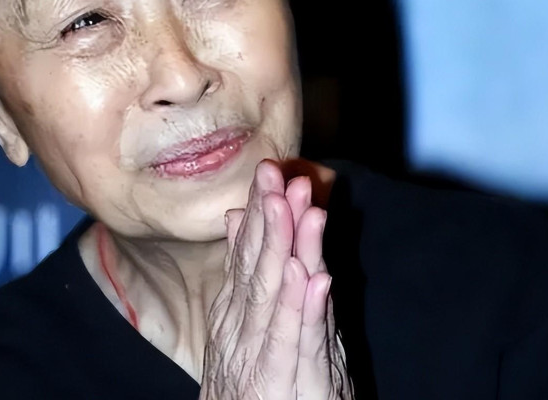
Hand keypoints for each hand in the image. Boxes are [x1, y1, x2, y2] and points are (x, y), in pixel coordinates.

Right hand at [199, 160, 352, 398]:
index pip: (246, 250)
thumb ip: (242, 270)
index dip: (259, 209)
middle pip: (257, 262)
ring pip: (273, 293)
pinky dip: (302, 308)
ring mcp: (259, 353)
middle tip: (275, 173)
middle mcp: (242, 325)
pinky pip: (292, 341)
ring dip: (286, 247)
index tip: (267, 169)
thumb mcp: (243, 321)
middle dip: (269, 215)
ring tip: (297, 207)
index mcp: (236, 308)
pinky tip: (312, 277)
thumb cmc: (251, 377)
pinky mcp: (280, 383)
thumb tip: (237, 217)